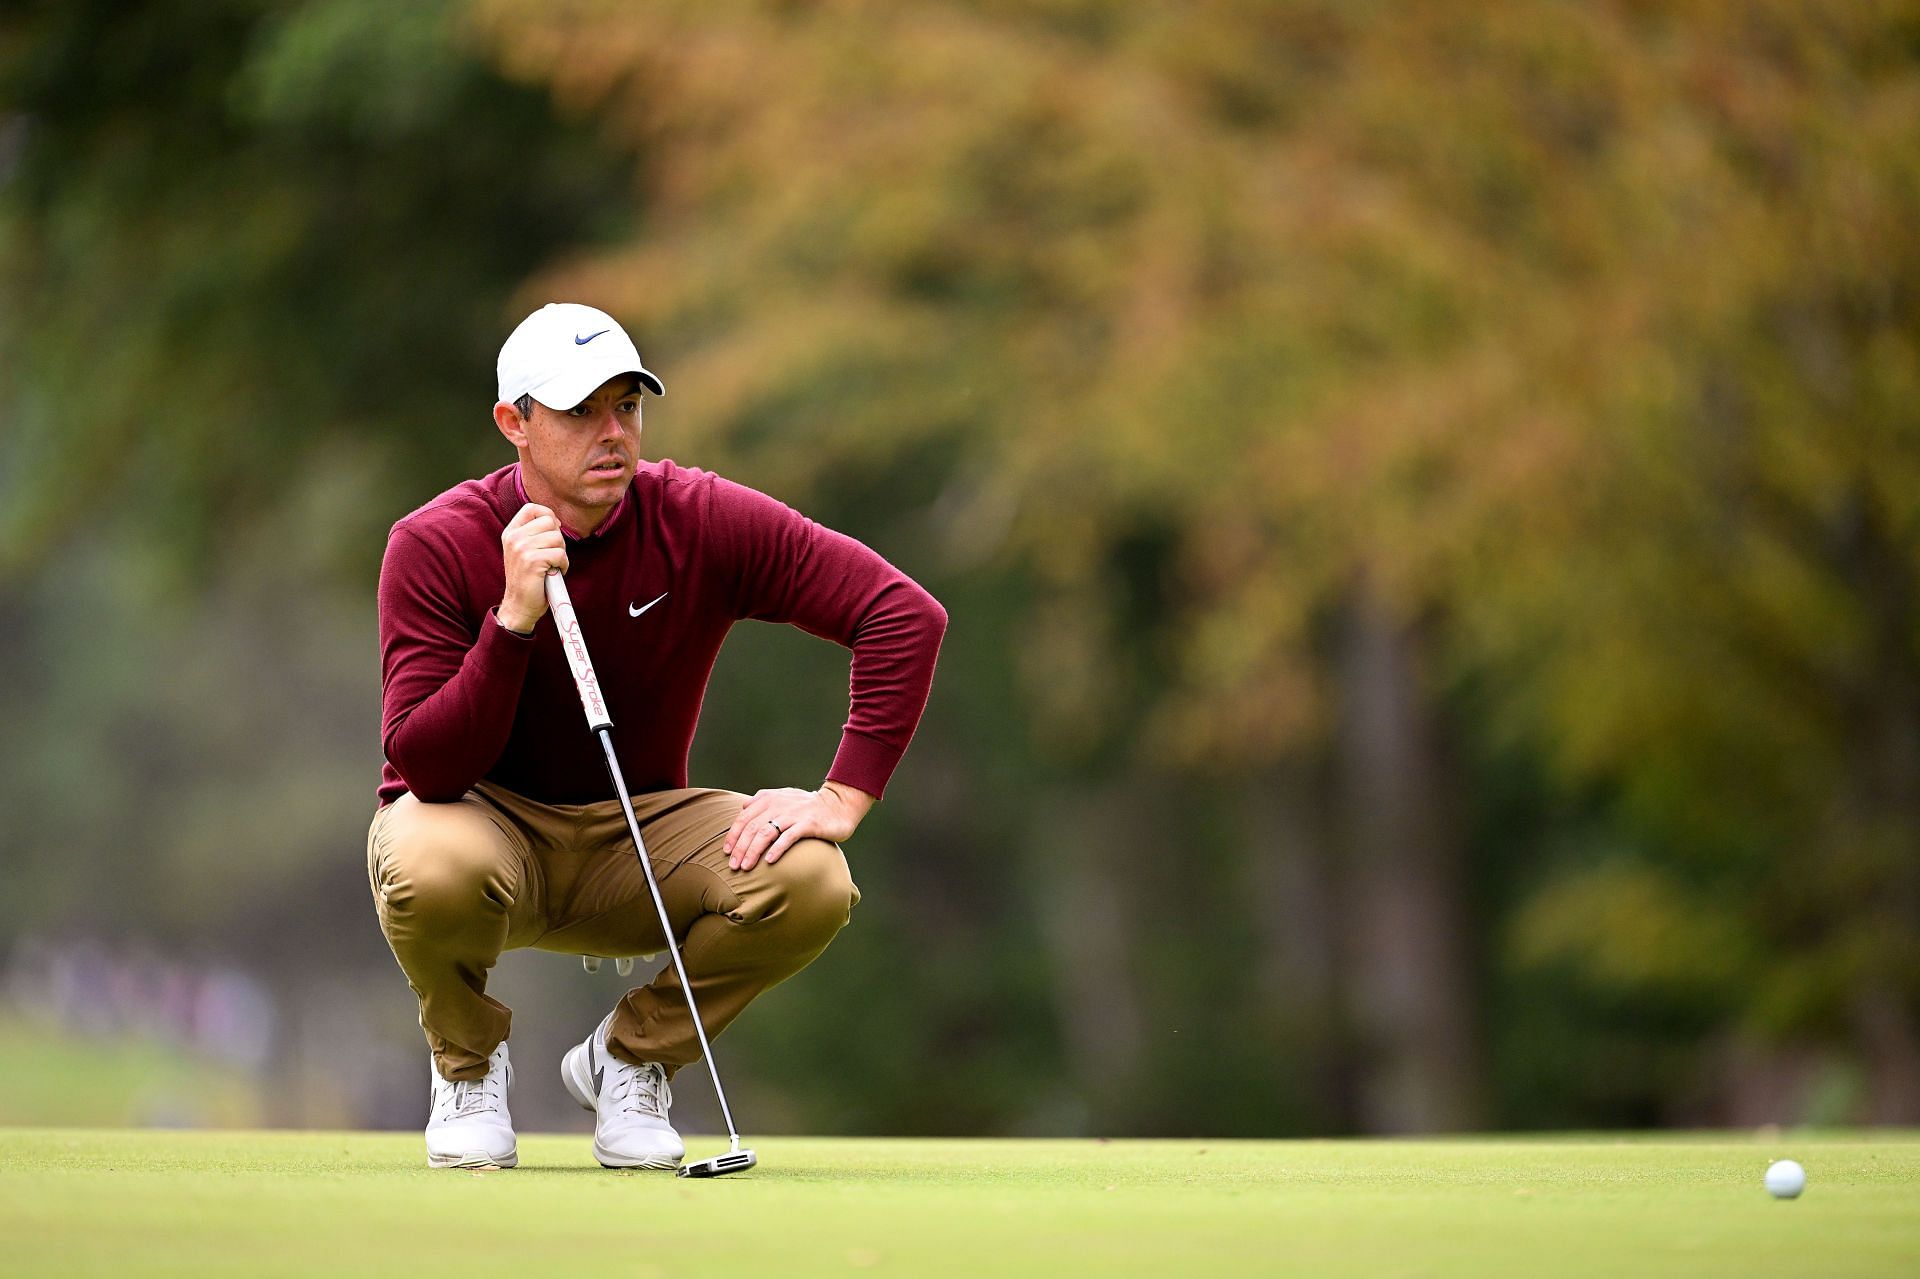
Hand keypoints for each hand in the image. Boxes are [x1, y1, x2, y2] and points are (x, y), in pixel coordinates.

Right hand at [498, 503, 567, 632]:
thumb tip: (555, 521)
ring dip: (561, 553)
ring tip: (552, 565)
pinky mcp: (532, 560)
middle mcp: (514, 537)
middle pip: (549, 521)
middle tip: (552, 555)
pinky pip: (560, 554)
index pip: (532, 508)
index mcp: (511, 532)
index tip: (552, 532)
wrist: (519, 605)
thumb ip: (534, 533)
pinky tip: (554, 573)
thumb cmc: (528, 578)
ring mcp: (521, 548)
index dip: (548, 516)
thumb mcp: (525, 550)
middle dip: (557, 538)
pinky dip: (563, 565)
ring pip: (557, 538)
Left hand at [724, 781, 875, 870]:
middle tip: (733, 867)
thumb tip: (743, 806)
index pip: (744, 818)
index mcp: (770, 799)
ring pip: (766, 833)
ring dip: (753, 851)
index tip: (726, 852)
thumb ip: (764, 799)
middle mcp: (779, 805)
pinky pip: (788, 837)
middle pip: (752, 828)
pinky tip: (769, 861)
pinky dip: (777, 849)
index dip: (733, 835)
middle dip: (740, 848)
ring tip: (746, 867)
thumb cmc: (808, 805)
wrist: (839, 804)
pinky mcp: (808, 824)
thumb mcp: (784, 796)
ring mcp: (794, 814)